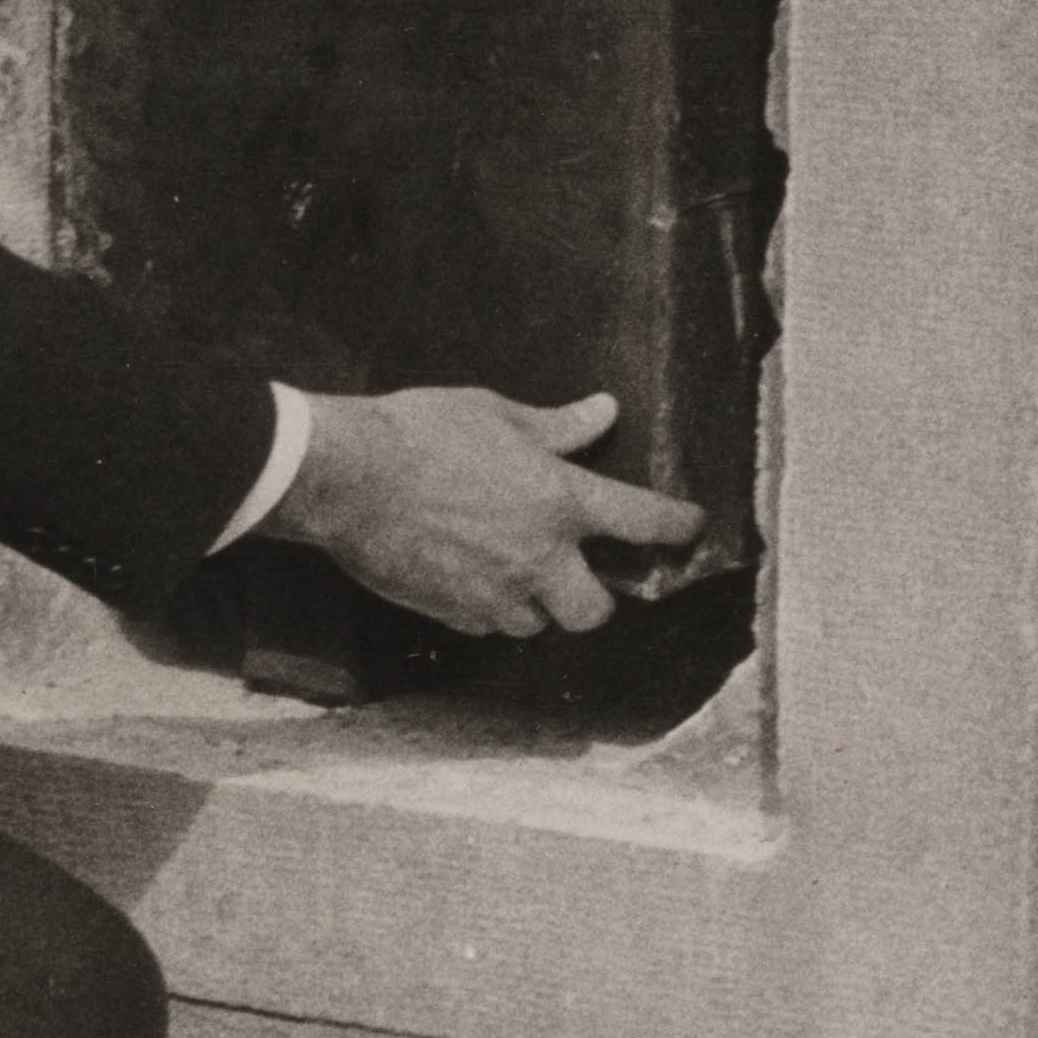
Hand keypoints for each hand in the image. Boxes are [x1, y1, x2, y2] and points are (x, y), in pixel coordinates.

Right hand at [270, 383, 707, 641]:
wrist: (347, 477)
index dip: (675, 526)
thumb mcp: (495, 413)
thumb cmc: (420, 433)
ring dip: (536, 606)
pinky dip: (488, 610)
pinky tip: (471, 581)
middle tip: (579, 574)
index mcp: (559, 501)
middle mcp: (538, 558)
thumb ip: (556, 426)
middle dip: (594, 599)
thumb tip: (601, 412)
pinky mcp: (451, 613)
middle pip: (594, 610)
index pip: (642, 520)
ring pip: (537, 624)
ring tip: (516, 575)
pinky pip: (486, 625)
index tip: (689, 527)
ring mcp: (494, 593)